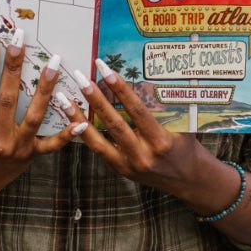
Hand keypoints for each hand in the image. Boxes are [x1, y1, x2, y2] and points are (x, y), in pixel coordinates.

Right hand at [0, 34, 79, 224]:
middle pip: (8, 97)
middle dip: (15, 66)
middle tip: (21, 40)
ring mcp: (18, 148)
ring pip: (35, 114)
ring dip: (45, 88)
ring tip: (53, 64)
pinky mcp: (31, 156)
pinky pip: (51, 144)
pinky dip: (67, 134)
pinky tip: (82, 121)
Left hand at [63, 58, 240, 212]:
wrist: (186, 179)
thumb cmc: (186, 146)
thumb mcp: (184, 126)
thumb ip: (167, 107)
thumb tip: (151, 77)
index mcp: (161, 142)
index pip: (137, 111)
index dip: (121, 90)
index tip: (106, 71)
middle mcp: (142, 155)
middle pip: (114, 123)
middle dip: (95, 99)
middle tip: (80, 78)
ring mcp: (128, 165)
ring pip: (98, 140)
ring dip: (78, 118)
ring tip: (63, 99)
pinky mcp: (119, 169)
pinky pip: (98, 149)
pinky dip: (84, 133)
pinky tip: (71, 118)